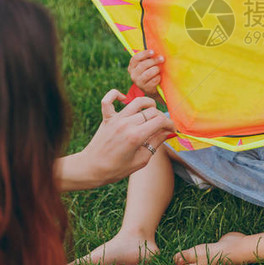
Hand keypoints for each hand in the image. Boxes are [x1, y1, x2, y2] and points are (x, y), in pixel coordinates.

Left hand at [56, 89, 174, 190]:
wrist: (91, 169)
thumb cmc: (116, 169)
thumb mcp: (141, 160)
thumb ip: (156, 143)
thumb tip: (167, 133)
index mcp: (136, 136)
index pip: (160, 121)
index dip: (170, 124)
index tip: (172, 130)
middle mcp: (126, 124)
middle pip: (151, 111)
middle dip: (161, 117)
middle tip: (163, 126)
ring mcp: (116, 119)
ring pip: (137, 101)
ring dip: (148, 103)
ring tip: (151, 111)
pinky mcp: (106, 118)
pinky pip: (109, 100)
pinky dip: (116, 95)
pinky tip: (123, 99)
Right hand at [129, 49, 163, 95]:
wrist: (152, 88)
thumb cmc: (150, 72)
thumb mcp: (146, 65)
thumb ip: (148, 58)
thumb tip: (158, 47)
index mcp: (132, 67)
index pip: (135, 58)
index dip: (144, 54)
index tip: (153, 51)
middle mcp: (133, 75)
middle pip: (143, 65)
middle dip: (154, 61)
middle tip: (162, 58)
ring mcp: (138, 82)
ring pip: (148, 73)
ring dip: (156, 69)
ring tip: (160, 69)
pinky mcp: (145, 88)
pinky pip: (154, 80)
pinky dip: (158, 77)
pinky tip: (159, 76)